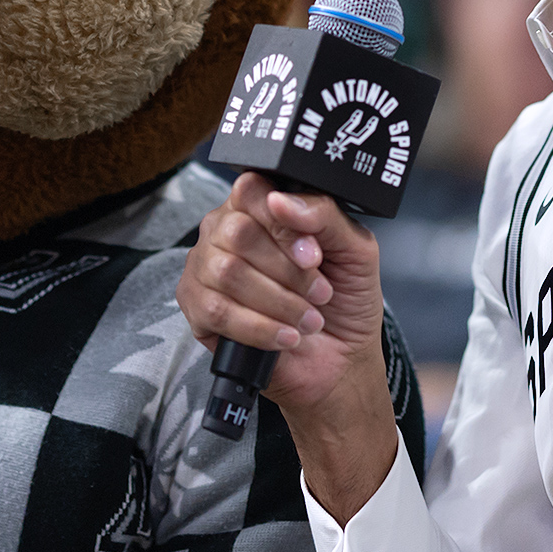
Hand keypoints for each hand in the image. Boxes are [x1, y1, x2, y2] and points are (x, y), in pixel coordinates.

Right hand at [178, 174, 401, 517]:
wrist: (339, 362)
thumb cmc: (344, 300)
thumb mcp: (355, 250)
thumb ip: (325, 215)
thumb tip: (282, 201)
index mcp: (260, 207)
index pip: (251, 189)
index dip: (282, 221)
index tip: (315, 255)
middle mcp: (226, 231)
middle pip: (238, 231)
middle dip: (287, 270)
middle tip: (319, 292)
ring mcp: (205, 269)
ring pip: (226, 271)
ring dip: (279, 302)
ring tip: (308, 320)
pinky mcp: (197, 310)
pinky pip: (216, 310)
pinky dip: (260, 328)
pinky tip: (286, 338)